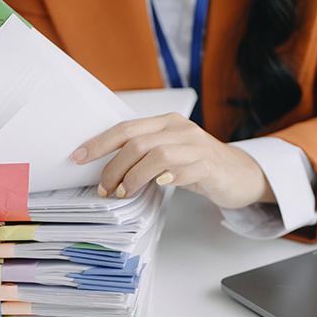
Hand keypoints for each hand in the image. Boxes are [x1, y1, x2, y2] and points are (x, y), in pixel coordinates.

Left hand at [70, 112, 274, 208]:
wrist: (240, 174)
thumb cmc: (197, 165)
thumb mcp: (167, 154)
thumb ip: (141, 155)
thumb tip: (103, 169)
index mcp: (165, 123)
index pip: (125, 128)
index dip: (99, 143)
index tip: (77, 157)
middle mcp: (180, 129)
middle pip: (137, 143)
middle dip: (113, 168)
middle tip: (104, 189)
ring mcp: (197, 146)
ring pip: (157, 155)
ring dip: (134, 177)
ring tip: (124, 193)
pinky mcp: (210, 166)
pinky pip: (185, 169)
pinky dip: (168, 178)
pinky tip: (159, 186)